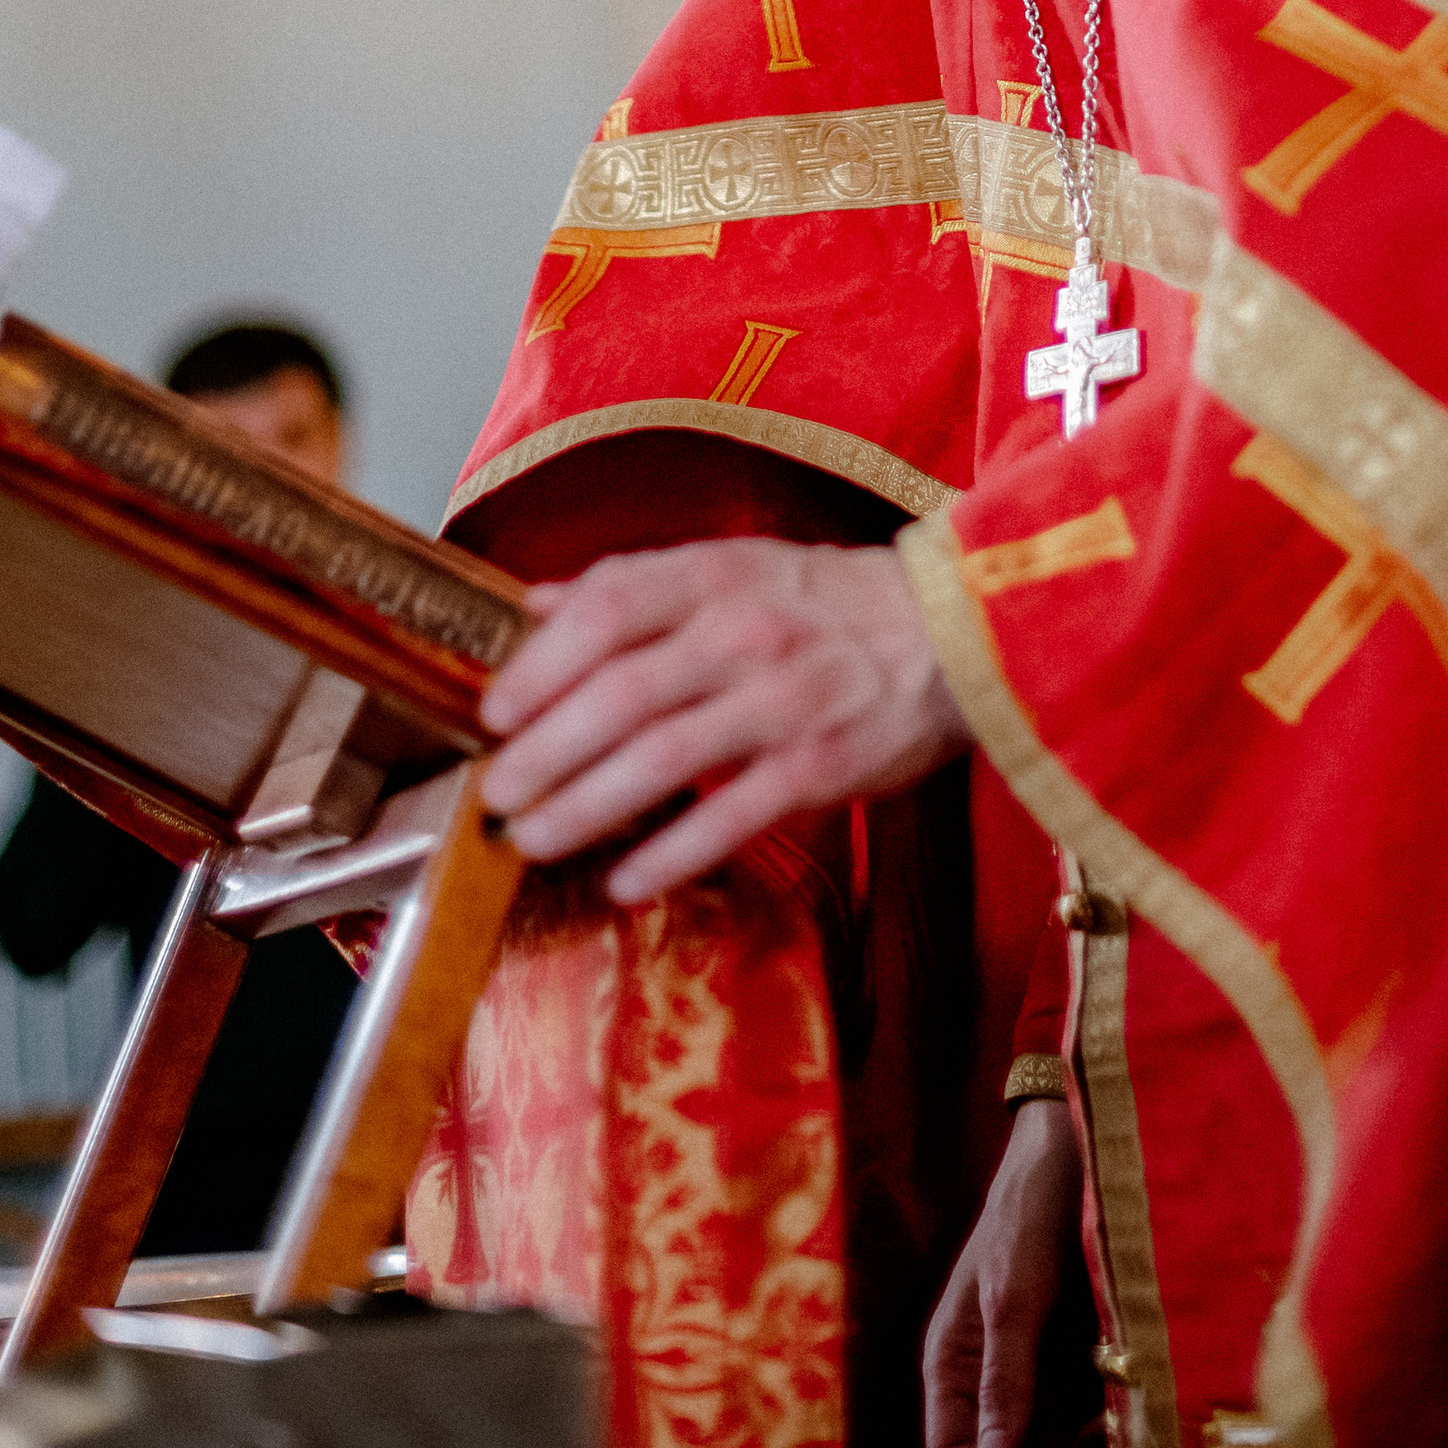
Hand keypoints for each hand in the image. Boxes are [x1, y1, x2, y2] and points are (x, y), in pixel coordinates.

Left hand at [477, 537, 971, 899]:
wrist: (954, 631)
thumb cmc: (825, 601)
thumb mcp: (731, 565)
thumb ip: (634, 585)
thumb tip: (534, 605)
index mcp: (713, 576)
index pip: (607, 610)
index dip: (541, 662)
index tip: (494, 710)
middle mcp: (742, 633)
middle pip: (621, 693)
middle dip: (546, 750)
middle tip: (497, 794)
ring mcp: (782, 701)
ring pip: (664, 757)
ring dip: (587, 805)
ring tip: (533, 838)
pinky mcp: (820, 765)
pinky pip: (732, 816)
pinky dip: (672, 853)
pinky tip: (624, 881)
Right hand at [924, 1097, 1087, 1447]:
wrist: (1082, 1150)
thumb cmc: (1033, 1208)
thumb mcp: (1014, 1290)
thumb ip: (1003, 1374)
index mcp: (953, 1360)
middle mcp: (986, 1376)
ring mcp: (1030, 1371)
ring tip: (1105, 1430)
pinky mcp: (1070, 1361)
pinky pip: (1075, 1423)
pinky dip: (1095, 1431)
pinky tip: (1116, 1410)